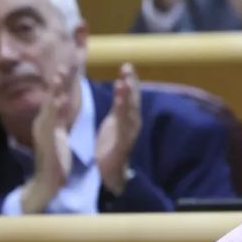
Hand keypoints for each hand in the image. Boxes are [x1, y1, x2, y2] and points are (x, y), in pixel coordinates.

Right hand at [23, 69, 72, 213]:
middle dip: (59, 78)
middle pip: (53, 94)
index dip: (64, 78)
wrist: (48, 179)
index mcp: (51, 117)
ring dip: (55, 89)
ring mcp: (46, 129)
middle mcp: (46, 120)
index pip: (58, 93)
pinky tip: (62, 101)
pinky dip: (58, 111)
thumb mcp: (59, 130)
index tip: (71, 61)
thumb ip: (60, 114)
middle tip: (65, 59)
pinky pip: (54, 123)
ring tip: (59, 74)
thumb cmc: (56, 154)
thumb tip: (62, 98)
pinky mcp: (50, 140)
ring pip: (51, 105)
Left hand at [95, 63, 140, 195]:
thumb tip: (122, 89)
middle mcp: (132, 124)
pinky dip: (122, 112)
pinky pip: (122, 125)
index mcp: (127, 118)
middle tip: (127, 67)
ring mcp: (129, 134)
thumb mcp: (114, 123)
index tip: (127, 66)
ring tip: (124, 80)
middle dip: (131, 83)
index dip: (130, 81)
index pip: (129, 97)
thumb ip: (119, 107)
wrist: (107, 175)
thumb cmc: (109, 148)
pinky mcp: (122, 143)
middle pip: (133, 100)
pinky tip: (119, 102)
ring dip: (127, 95)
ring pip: (129, 111)